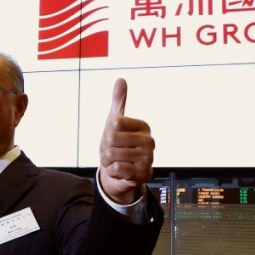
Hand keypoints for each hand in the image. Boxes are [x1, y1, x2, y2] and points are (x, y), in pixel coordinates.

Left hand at [99, 79, 153, 204]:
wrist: (120, 173)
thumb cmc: (117, 146)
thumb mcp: (115, 123)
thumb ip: (119, 101)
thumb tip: (121, 80)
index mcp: (144, 126)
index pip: (114, 122)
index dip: (106, 132)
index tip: (113, 138)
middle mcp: (150, 141)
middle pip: (111, 139)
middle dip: (105, 149)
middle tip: (112, 153)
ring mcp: (148, 158)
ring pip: (112, 155)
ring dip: (107, 162)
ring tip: (116, 163)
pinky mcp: (143, 174)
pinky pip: (117, 169)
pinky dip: (113, 172)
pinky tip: (121, 172)